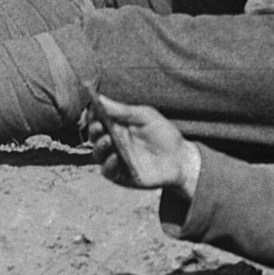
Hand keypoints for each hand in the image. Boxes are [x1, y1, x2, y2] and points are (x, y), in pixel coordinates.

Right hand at [86, 89, 201, 197]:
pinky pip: (108, 171)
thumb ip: (122, 110)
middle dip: (94, 130)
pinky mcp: (120, 175)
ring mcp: (114, 159)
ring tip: (108, 141)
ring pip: (98, 154)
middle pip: (94, 136)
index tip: (94, 109)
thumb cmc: (163, 135)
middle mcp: (112, 142)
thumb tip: (99, 98)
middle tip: (99, 126)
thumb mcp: (145, 117)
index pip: (96, 119)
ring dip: (100, 147)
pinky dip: (109, 164)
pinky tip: (116, 157)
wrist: (181, 159)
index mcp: (115, 126)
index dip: (92, 115)